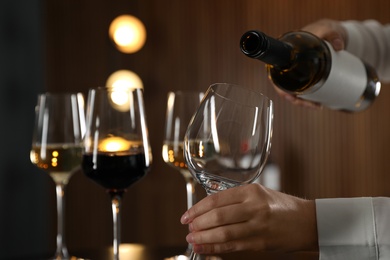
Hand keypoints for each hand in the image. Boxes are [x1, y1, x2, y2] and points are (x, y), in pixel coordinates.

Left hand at [180, 183, 317, 253]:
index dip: (198, 208)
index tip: (187, 216)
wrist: (308, 221)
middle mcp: (254, 206)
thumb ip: (236, 198)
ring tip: (192, 239)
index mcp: (251, 191)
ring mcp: (258, 225)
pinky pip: (234, 246)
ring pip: (224, 233)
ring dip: (204, 238)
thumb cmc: (281, 206)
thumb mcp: (259, 193)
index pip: (216, 199)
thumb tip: (208, 208)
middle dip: (198, 223)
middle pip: (218, 216)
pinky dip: (216, 248)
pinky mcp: (261, 242)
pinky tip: (205, 248)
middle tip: (188, 228)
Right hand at [277, 19, 347, 108]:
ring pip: (292, 90)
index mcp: (285, 53)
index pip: (275, 74)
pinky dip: (305, 98)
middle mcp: (286, 64)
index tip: (292, 97)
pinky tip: (315, 103)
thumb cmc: (322, 31)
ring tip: (316, 106)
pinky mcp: (302, 75)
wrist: (326, 32)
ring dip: (302, 102)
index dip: (281, 88)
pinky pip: (299, 89)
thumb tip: (339, 46)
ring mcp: (294, 71)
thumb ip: (333, 35)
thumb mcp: (327, 31)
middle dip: (296, 99)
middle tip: (312, 105)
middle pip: (284, 87)